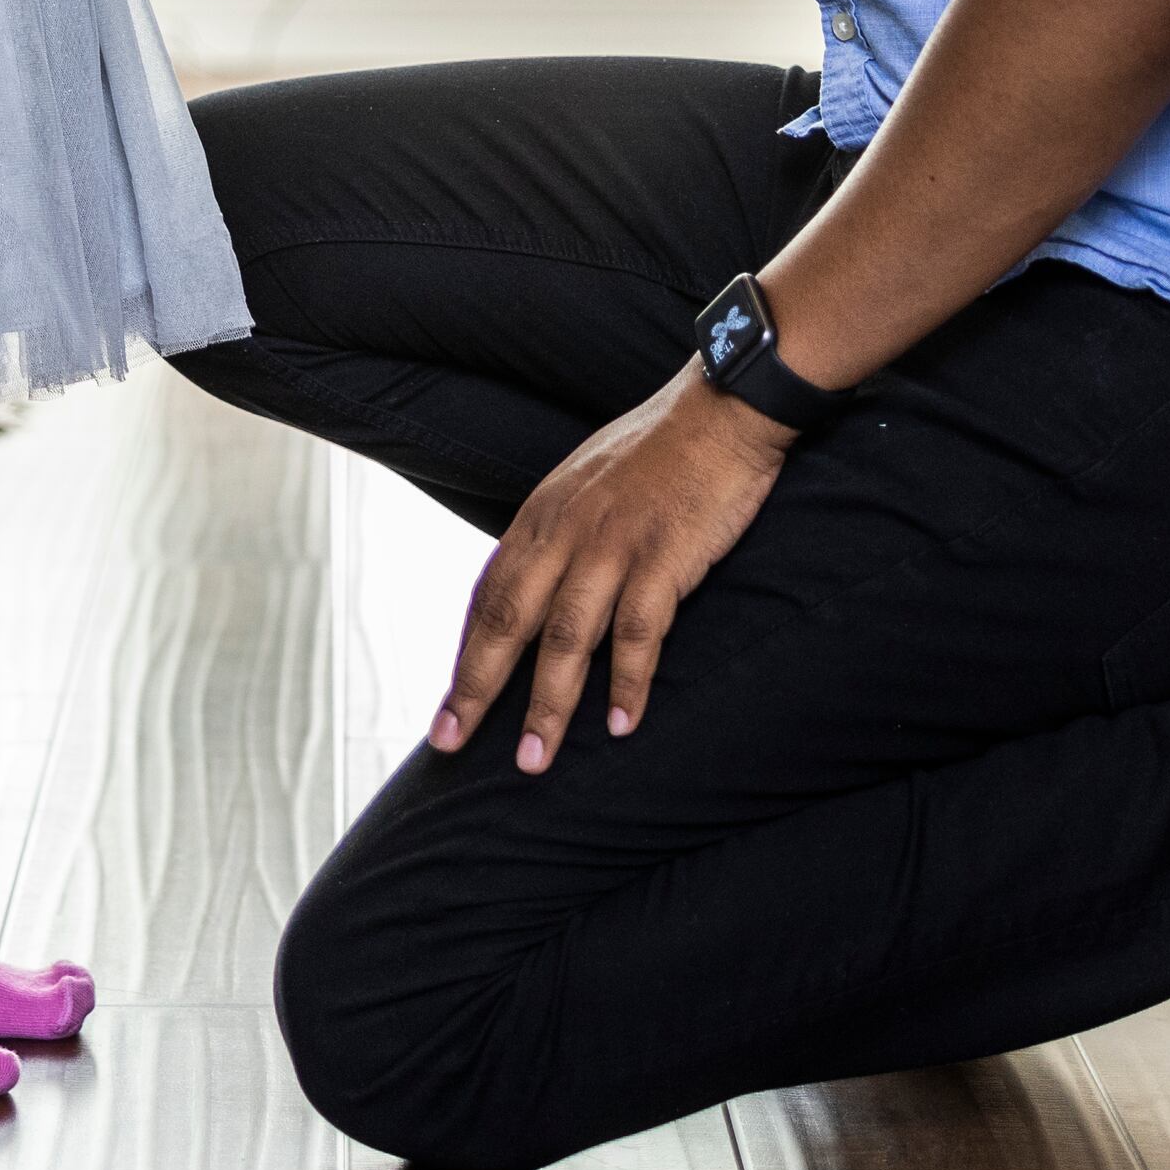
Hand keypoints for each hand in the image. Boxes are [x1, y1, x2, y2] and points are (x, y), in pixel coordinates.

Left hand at [431, 366, 793, 773]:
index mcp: (541, 514)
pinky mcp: (663, 558)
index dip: (465, 654)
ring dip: (547, 706)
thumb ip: (556, 532)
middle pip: (508, 622)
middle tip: (450, 744)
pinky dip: (628, 682)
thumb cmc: (658, 449)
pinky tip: (622, 724)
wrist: (721, 408)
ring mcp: (613, 546)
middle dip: (476, 690)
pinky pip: (638, 633)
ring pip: (566, 639)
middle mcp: (565, 532)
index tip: (448, 707)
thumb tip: (533, 584)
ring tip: (531, 761)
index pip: (489, 596)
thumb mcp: (585, 482)